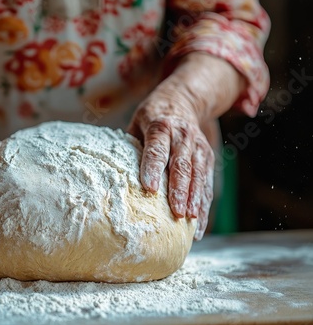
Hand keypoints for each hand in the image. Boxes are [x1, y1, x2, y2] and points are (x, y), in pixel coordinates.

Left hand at [128, 100, 213, 240]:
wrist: (183, 100)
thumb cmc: (151, 118)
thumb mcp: (136, 124)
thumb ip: (131, 147)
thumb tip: (116, 178)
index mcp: (160, 127)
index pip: (156, 149)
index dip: (153, 168)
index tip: (150, 189)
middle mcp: (182, 136)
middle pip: (182, 166)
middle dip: (179, 191)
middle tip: (175, 213)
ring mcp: (198, 147)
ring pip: (198, 176)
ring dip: (195, 200)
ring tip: (190, 223)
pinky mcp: (208, 157)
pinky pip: (207, 182)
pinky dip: (203, 203)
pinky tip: (198, 223)